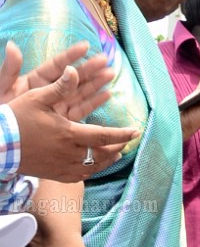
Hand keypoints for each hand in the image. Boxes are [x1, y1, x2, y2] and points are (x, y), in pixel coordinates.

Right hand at [1, 41, 136, 179]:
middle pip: (101, 154)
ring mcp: (62, 166)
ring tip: (114, 154)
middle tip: (125, 142)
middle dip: (116, 147)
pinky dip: (90, 171)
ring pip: (92, 168)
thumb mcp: (37, 97)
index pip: (103, 136)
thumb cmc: (16, 118)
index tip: (136, 132)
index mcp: (69, 133)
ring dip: (106, 161)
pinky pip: (78, 177)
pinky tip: (92, 167)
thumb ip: (60, 86)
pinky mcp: (54, 175)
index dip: (122, 134)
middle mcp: (69, 153)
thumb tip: (74, 70)